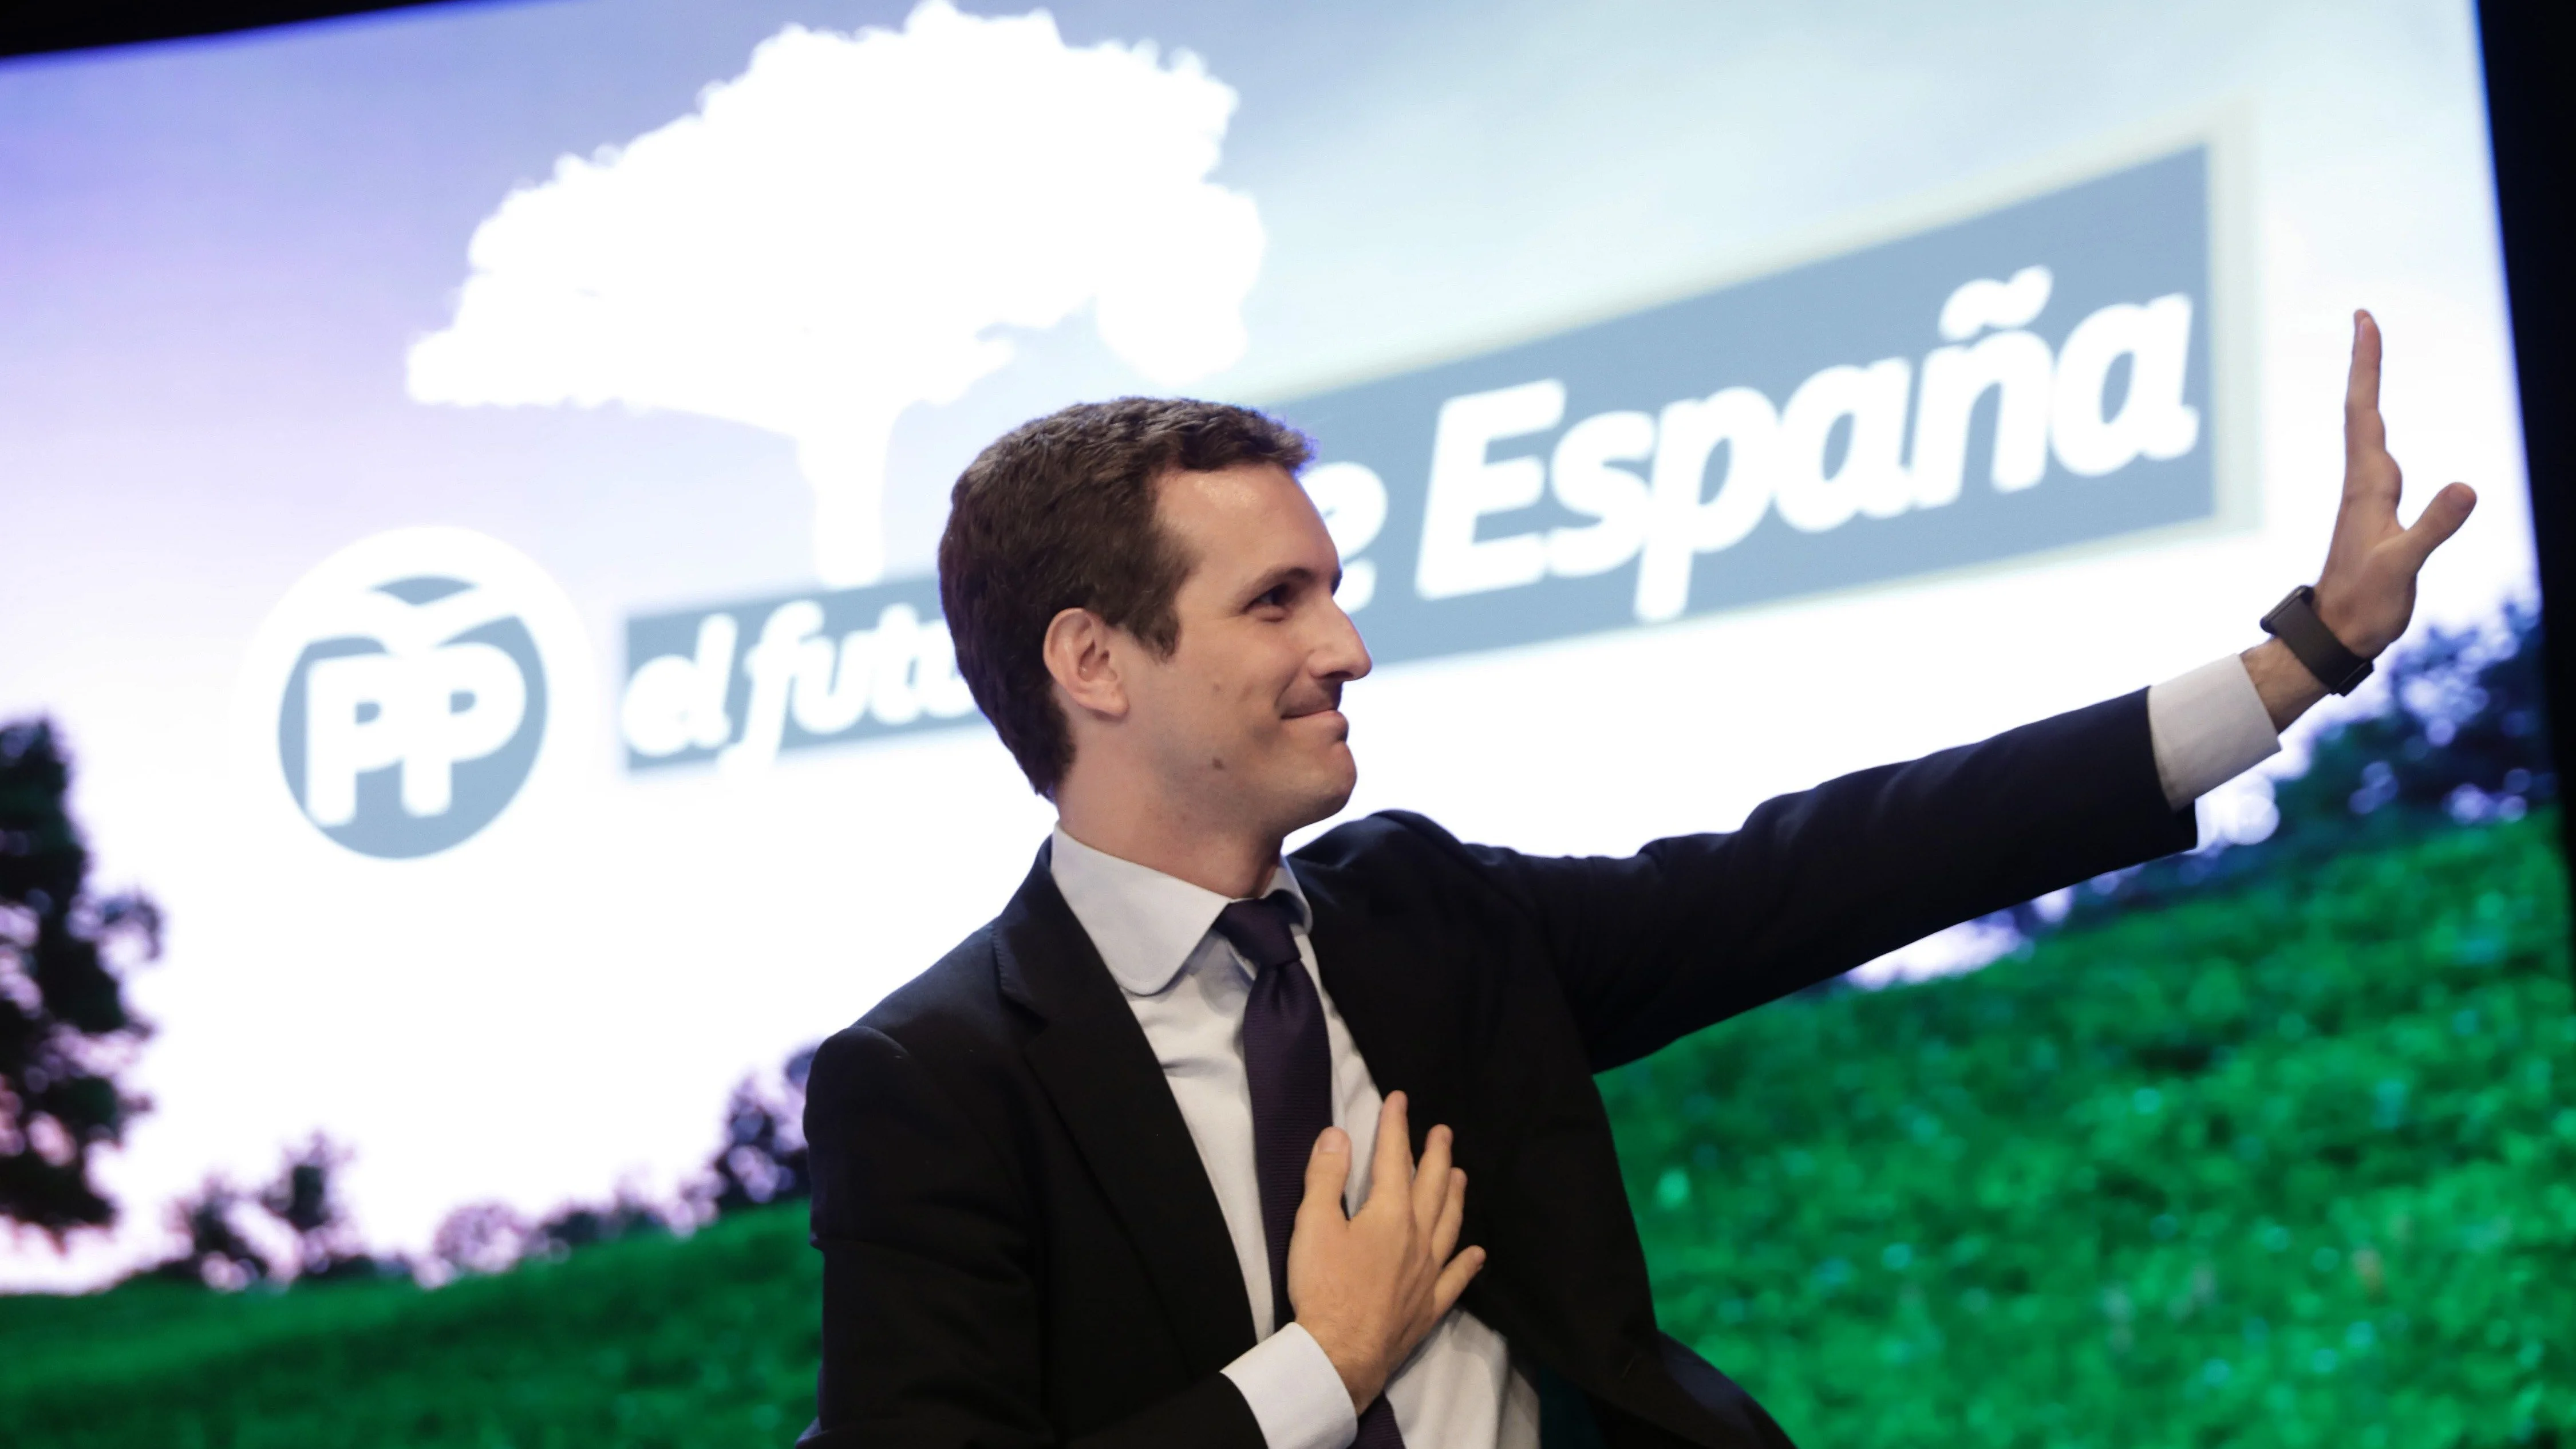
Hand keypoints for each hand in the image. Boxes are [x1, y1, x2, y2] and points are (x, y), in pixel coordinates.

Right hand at [1285, 1091, 1485, 1413]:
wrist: (1340, 1353)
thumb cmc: (1323, 1287)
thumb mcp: (1313, 1225)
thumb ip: (1326, 1177)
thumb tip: (1338, 1134)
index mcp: (1389, 1214)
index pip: (1394, 1159)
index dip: (1395, 1127)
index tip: (1399, 1100)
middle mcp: (1417, 1238)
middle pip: (1432, 1187)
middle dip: (1436, 1154)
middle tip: (1442, 1131)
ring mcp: (1428, 1273)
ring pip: (1449, 1224)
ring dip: (1456, 1196)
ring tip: (1461, 1175)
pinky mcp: (1429, 1306)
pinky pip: (1456, 1278)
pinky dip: (1468, 1263)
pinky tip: (1477, 1254)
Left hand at [2312, 310, 2475, 656]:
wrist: (2337, 634)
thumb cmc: (2365, 604)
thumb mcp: (2403, 565)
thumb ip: (2434, 526)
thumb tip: (2468, 487)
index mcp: (2368, 486)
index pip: (2365, 411)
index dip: (2366, 366)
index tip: (2363, 323)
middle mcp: (2364, 482)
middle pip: (2363, 409)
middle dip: (2366, 363)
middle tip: (2364, 319)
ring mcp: (2367, 496)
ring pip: (2367, 430)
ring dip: (2367, 389)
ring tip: (2368, 352)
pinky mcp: (2374, 512)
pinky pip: (2377, 456)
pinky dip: (2378, 428)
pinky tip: (2378, 427)